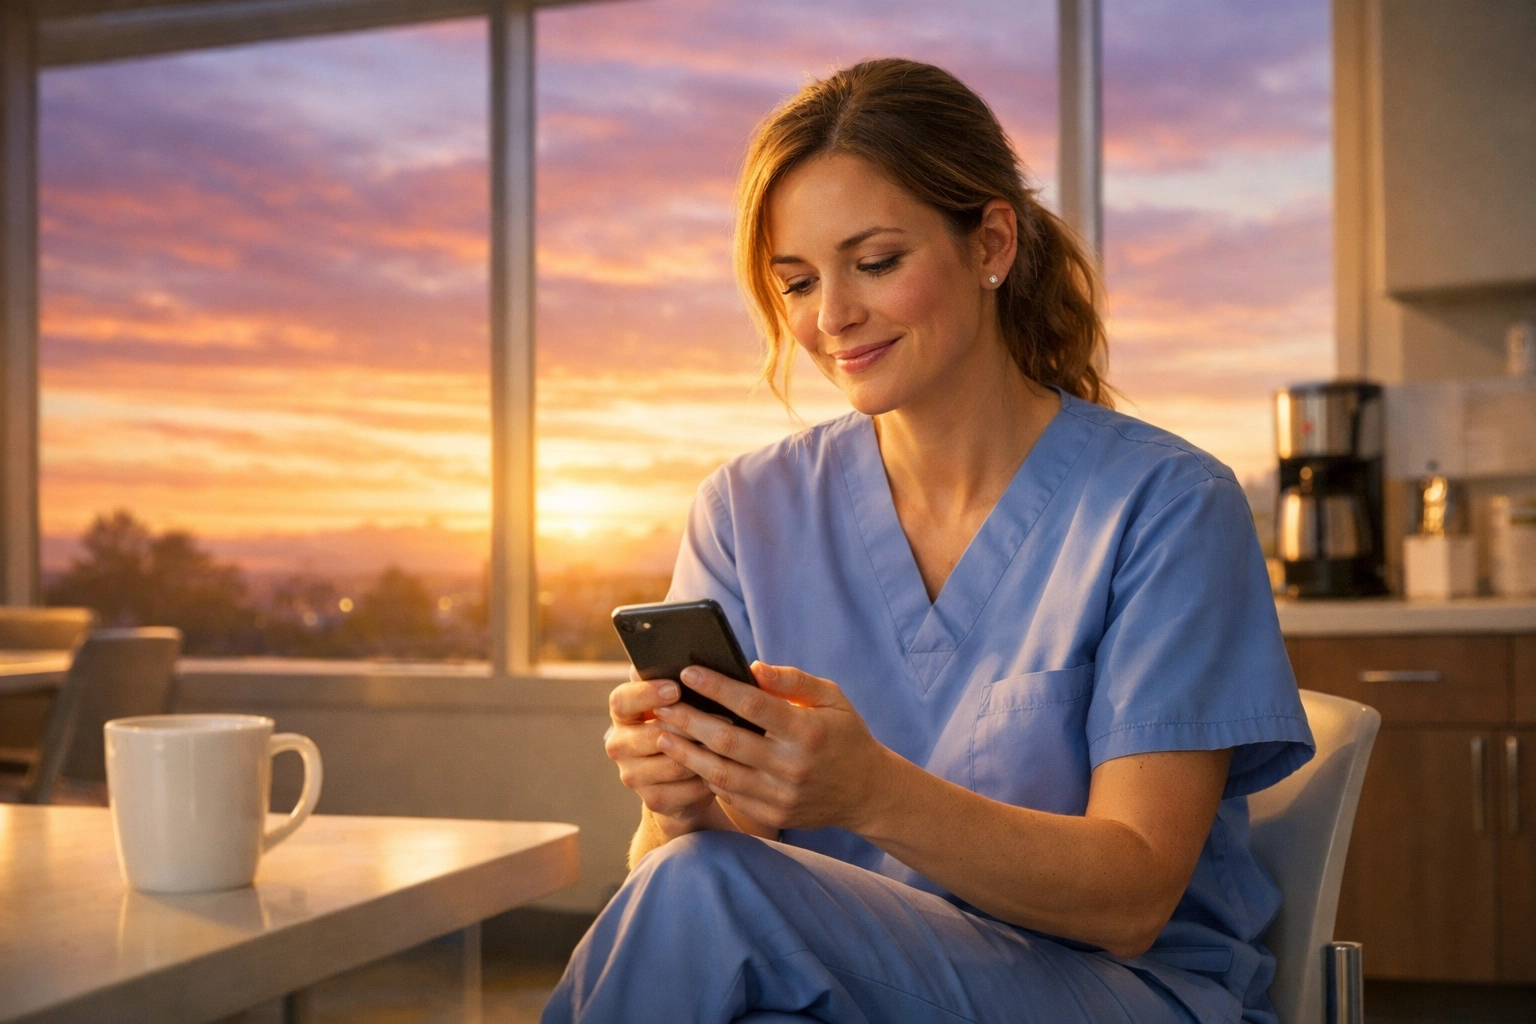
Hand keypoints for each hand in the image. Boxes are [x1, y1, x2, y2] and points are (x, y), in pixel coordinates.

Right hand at [604, 677, 720, 836]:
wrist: (682, 777)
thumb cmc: (686, 726)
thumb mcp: (680, 703)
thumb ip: (681, 682)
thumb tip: (702, 666)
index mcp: (622, 714)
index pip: (622, 701)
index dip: (647, 694)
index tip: (676, 688)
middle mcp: (619, 745)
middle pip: (653, 734)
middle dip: (692, 725)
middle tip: (726, 716)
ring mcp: (633, 775)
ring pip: (673, 764)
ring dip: (705, 754)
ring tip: (733, 742)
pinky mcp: (652, 799)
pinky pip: (685, 789)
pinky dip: (707, 778)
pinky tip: (726, 768)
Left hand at [652, 662, 891, 832]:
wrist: (867, 792)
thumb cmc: (845, 735)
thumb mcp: (832, 698)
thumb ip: (793, 681)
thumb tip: (752, 667)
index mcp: (807, 730)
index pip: (753, 705)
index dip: (717, 688)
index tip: (688, 673)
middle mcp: (792, 765)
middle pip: (728, 741)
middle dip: (689, 720)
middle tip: (661, 704)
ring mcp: (781, 794)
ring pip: (720, 774)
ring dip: (686, 753)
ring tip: (661, 734)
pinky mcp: (773, 814)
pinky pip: (729, 795)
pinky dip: (705, 776)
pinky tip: (688, 759)